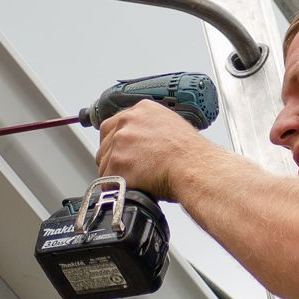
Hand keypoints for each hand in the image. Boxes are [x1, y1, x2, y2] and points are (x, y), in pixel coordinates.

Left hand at [95, 99, 209, 197]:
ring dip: (116, 173)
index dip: (118, 142)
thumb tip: (144, 142)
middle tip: (131, 169)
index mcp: (142, 110)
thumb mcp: (172, 127)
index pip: (115, 124)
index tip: (123, 151)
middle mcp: (128, 121)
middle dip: (115, 157)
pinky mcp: (117, 162)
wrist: (195, 168)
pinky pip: (107, 180)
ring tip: (136, 179)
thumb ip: (151, 129)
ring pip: (104, 162)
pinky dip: (116, 187)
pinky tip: (132, 188)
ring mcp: (120, 141)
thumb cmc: (191, 154)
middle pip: (106, 143)